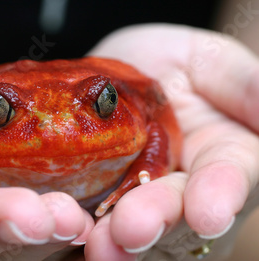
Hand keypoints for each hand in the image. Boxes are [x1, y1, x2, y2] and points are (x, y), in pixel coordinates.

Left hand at [84, 24, 258, 259]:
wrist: (116, 76)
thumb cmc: (171, 64)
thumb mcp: (208, 61)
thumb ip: (243, 83)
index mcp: (225, 155)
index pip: (230, 177)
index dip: (220, 194)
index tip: (208, 213)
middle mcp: (185, 189)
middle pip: (175, 212)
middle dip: (156, 220)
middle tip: (131, 230)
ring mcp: (140, 200)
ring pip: (133, 228)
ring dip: (114, 239)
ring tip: (97, 245)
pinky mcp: (98, 203)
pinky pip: (90, 222)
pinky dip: (77, 232)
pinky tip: (63, 233)